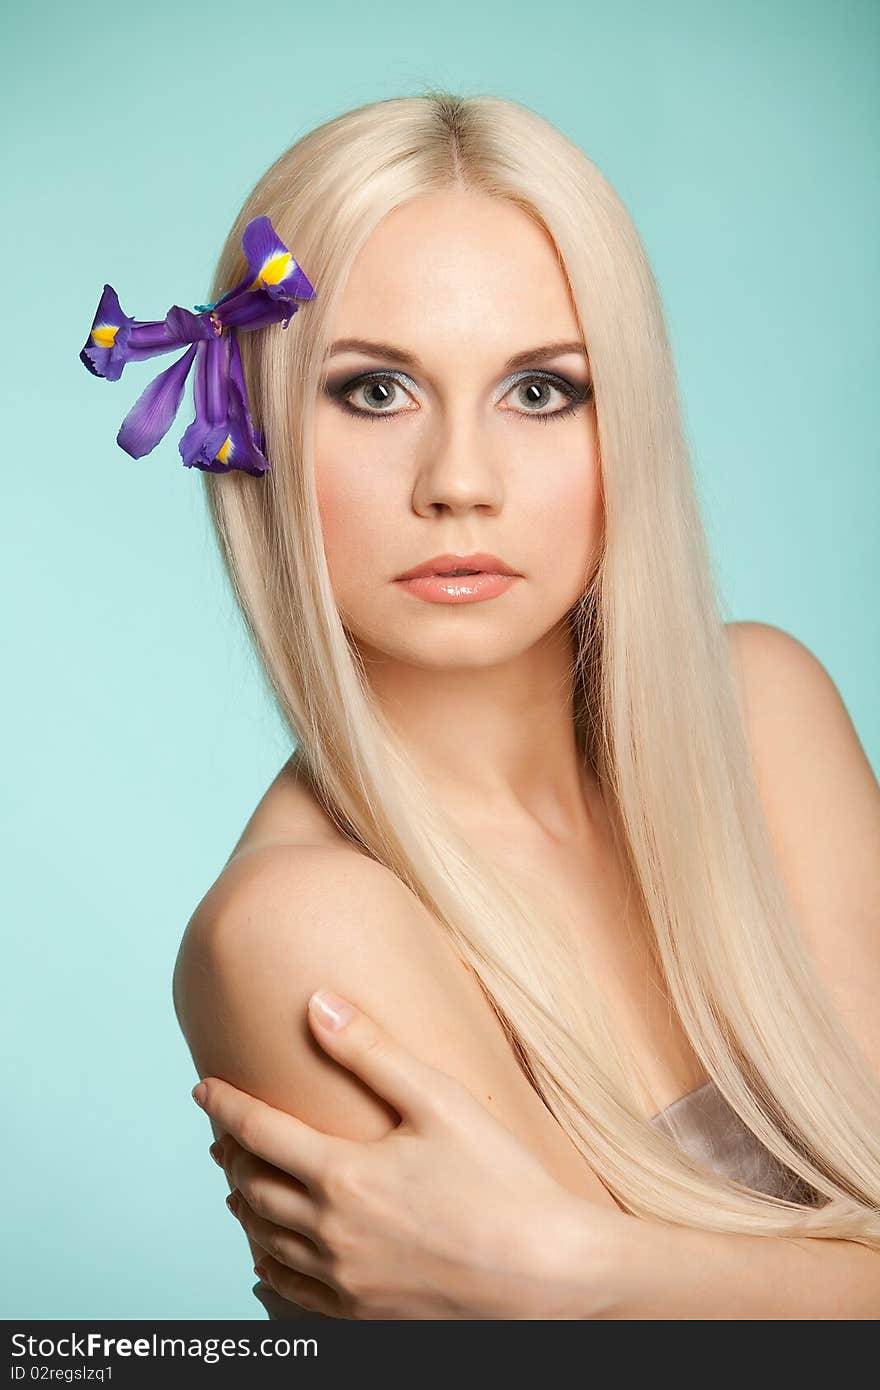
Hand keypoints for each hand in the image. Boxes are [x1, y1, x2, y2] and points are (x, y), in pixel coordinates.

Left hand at [193, 989, 618, 1318]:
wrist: (549, 1275)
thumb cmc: (502, 1181)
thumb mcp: (439, 1100)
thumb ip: (371, 1051)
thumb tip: (318, 1002)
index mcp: (342, 1175)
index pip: (258, 1132)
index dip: (225, 1107)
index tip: (202, 1087)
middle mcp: (331, 1234)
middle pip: (252, 1188)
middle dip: (229, 1155)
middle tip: (219, 1135)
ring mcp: (345, 1283)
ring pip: (266, 1243)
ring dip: (244, 1208)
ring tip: (236, 1185)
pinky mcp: (365, 1317)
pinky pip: (293, 1294)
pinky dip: (268, 1268)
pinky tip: (266, 1260)